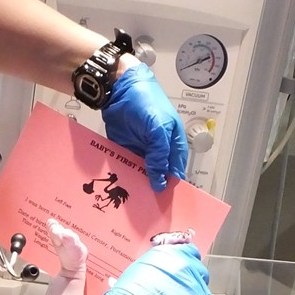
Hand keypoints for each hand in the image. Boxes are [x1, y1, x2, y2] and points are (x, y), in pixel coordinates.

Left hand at [102, 61, 187, 192]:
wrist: (119, 88)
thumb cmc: (145, 101)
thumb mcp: (158, 128)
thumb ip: (160, 154)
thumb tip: (160, 181)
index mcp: (173, 143)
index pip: (176, 170)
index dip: (171, 185)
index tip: (165, 202)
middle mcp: (159, 149)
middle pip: (159, 174)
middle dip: (154, 187)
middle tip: (148, 206)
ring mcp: (142, 150)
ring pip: (143, 173)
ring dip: (139, 184)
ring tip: (134, 200)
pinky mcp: (126, 150)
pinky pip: (127, 166)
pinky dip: (125, 175)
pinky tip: (122, 186)